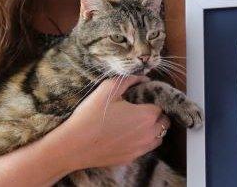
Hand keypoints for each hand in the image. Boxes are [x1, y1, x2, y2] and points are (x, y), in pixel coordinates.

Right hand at [51, 76, 170, 172]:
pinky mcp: (131, 158)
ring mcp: (141, 149)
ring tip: (137, 123)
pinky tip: (128, 136)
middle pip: (163, 123)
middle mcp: (149, 134)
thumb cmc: (90, 116)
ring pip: (158, 138)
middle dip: (156, 115)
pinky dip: (143, 142)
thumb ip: (130, 80)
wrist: (73, 146)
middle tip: (141, 110)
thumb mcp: (108, 89)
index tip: (143, 99)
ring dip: (153, 130)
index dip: (152, 101)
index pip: (160, 106)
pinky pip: (145, 149)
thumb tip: (144, 78)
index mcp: (147, 115)